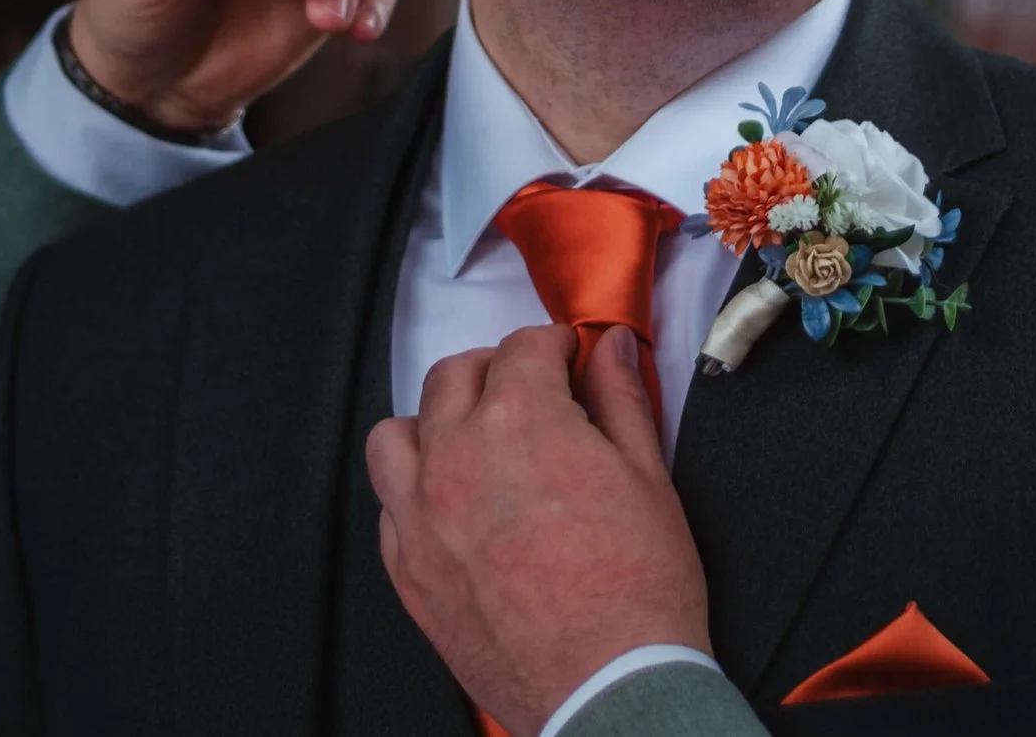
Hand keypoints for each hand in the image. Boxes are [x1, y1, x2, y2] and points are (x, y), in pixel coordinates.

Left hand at [367, 324, 709, 736]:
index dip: (553, 347)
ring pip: (398, 434)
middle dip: (495, 371)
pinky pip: (387, 505)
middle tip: (528, 391)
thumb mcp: (648, 476)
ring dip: (433, 423)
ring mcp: (421, 514)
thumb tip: (613, 349)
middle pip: (455, 377)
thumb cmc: (638, 591)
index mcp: (519, 420)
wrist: (611, 688)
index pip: (522, 348)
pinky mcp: (407, 570)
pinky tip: (450, 504)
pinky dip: (413, 491)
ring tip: (471, 441)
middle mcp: (456, 455)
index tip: (566, 360)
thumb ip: (621, 399)